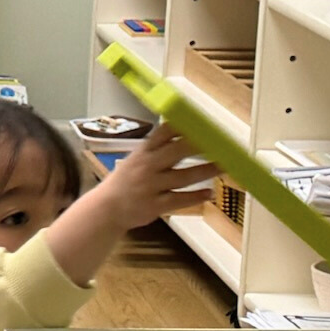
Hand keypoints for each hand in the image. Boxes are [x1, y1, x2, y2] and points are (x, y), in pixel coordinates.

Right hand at [96, 123, 211, 231]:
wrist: (106, 209)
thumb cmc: (124, 183)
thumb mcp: (135, 160)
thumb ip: (156, 149)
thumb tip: (180, 132)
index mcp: (143, 152)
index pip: (163, 133)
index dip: (183, 126)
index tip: (201, 121)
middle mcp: (147, 166)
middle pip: (176, 152)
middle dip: (199, 146)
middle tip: (220, 143)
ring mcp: (151, 186)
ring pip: (182, 177)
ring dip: (204, 171)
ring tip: (223, 167)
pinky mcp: (154, 206)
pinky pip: (178, 200)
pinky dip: (195, 197)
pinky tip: (209, 193)